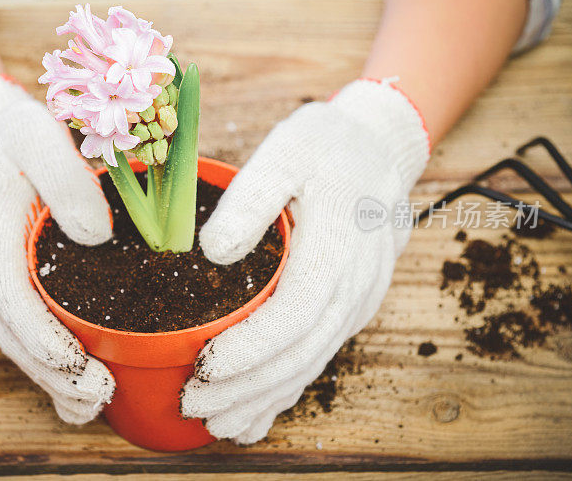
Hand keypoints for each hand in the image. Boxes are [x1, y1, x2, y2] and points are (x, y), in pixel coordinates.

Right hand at [0, 74, 114, 422]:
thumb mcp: (42, 135)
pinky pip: (19, 329)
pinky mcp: (3, 284)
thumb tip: (96, 236)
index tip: (77, 365)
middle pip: (8, 329)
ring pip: (12, 338)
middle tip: (97, 396)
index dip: (40, 336)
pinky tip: (75, 388)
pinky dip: (46, 362)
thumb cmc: (18, 134)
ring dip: (49, 378)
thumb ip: (66, 177)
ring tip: (91, 406)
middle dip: (51, 371)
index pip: (8, 293)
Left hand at [181, 79, 429, 443]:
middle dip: (246, 388)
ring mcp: (357, 301)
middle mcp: (354, 286)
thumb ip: (251, 199)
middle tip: (193, 405)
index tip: (204, 368)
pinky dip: (285, 389)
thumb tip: (212, 253)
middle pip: (300, 354)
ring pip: (310, 364)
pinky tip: (254, 414)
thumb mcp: (286, 151)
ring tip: (216, 424)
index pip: (295, 314)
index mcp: (336, 247)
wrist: (378, 152)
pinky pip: (317, 356)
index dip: (250, 349)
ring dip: (263, 399)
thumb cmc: (325, 147)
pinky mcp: (349, 307)